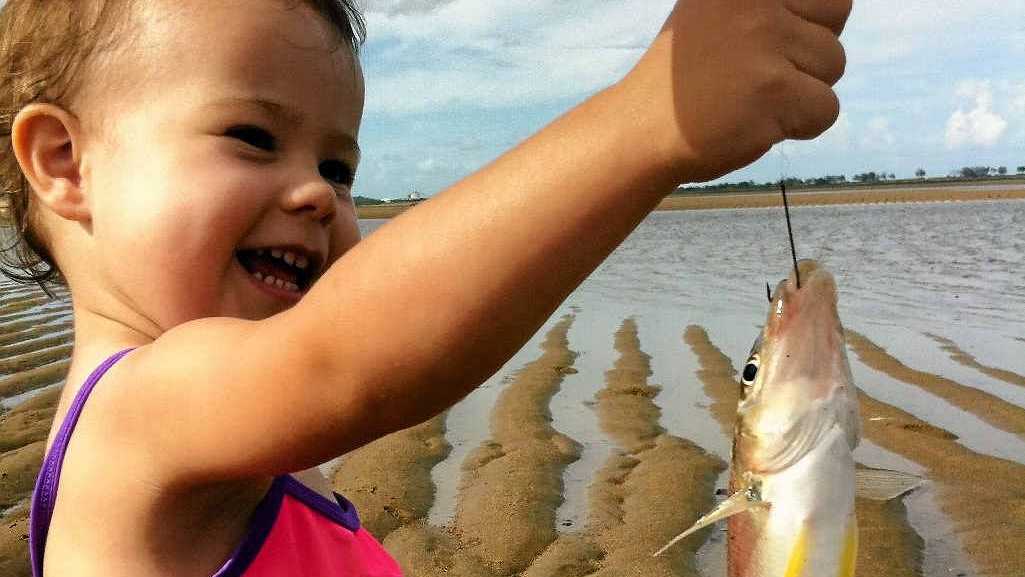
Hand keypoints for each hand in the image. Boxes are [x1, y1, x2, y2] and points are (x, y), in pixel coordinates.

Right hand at [621, 0, 851, 182]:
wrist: (642, 129)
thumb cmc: (685, 76)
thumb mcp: (717, 9)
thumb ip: (768, 2)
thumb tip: (834, 2)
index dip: (806, 20)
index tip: (767, 42)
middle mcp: (755, 1)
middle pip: (836, 17)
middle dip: (810, 50)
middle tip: (759, 70)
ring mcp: (764, 43)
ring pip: (834, 65)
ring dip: (802, 89)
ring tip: (751, 96)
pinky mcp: (773, 91)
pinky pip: (826, 109)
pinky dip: (800, 125)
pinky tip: (756, 120)